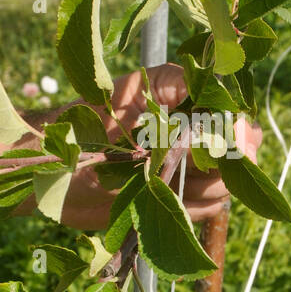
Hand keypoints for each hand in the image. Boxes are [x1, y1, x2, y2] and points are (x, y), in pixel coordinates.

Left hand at [57, 63, 261, 229]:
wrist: (49, 168)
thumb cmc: (84, 120)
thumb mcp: (130, 90)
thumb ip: (178, 83)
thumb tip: (224, 101)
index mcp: (185, 102)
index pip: (233, 112)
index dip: (238, 128)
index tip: (233, 139)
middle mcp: (192, 136)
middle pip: (241, 150)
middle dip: (228, 159)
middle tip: (195, 163)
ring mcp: (183, 171)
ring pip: (226, 183)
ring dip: (204, 184)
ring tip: (163, 178)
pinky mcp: (172, 202)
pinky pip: (205, 209)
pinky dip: (193, 206)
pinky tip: (165, 198)